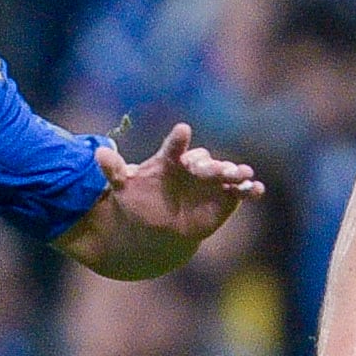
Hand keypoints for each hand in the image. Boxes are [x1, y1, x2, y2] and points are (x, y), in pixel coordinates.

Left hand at [96, 123, 263, 253]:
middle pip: (204, 160)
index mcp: (170, 160)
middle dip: (210, 163)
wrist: (160, 225)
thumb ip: (115, 171)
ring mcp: (212, 180)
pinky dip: (249, 189)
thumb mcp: (125, 188)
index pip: (174, 147)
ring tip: (241, 174)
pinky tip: (257, 189)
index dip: (178, 140)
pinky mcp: (227, 196)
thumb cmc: (143, 201)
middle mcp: (194, 166)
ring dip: (234, 172)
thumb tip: (98, 153)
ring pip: (225, 173)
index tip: (183, 130)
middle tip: (214, 168)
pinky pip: (240, 191)